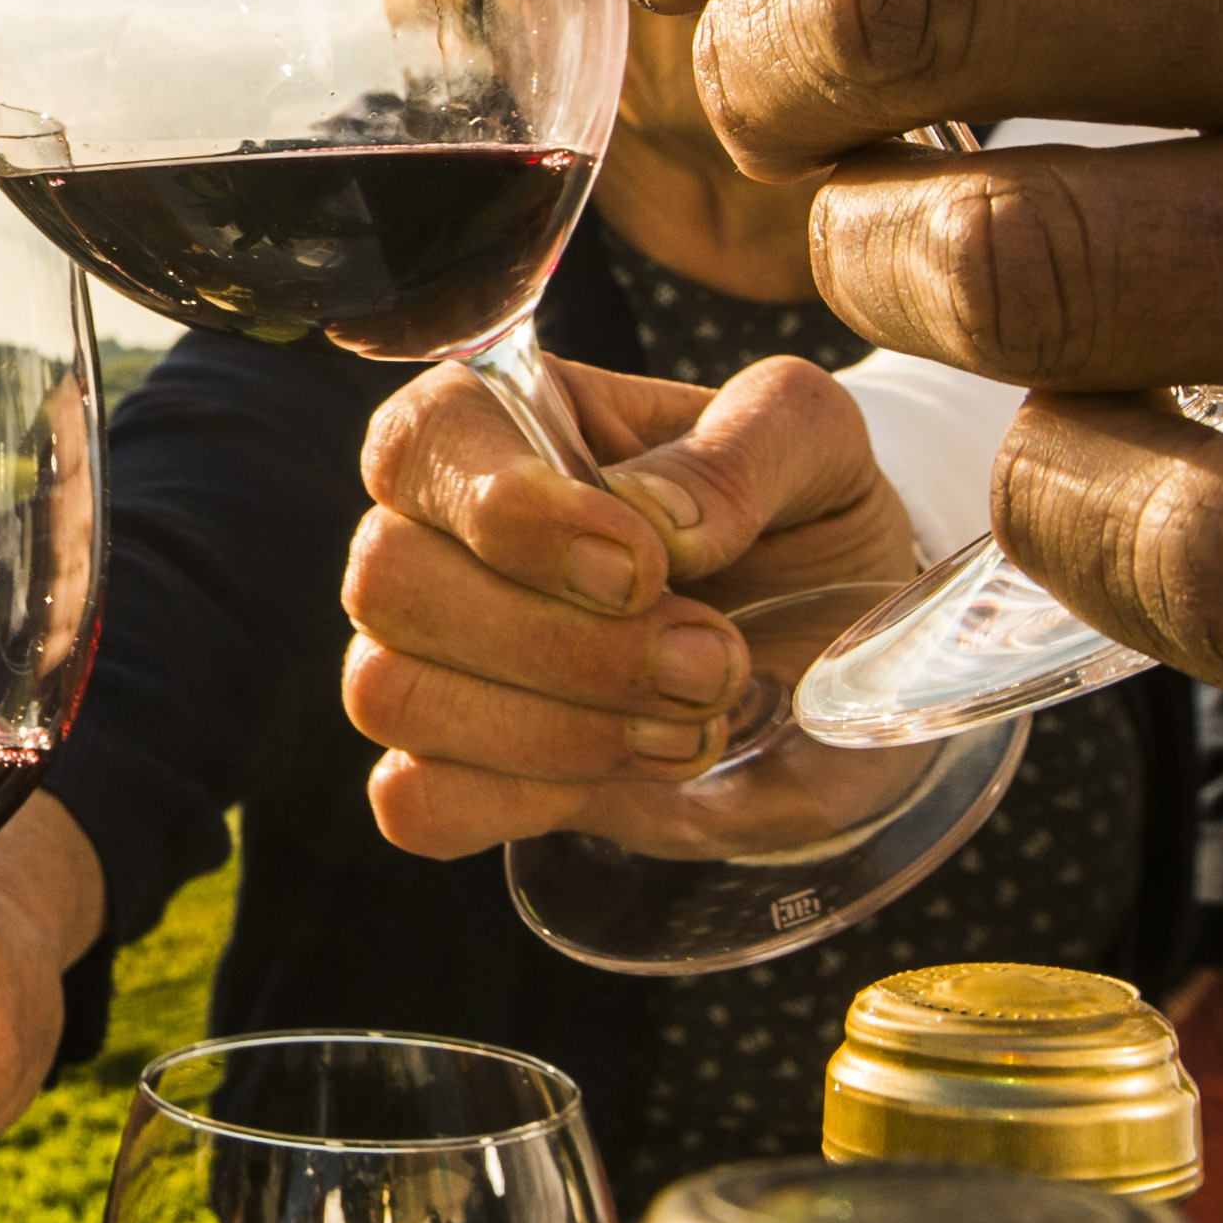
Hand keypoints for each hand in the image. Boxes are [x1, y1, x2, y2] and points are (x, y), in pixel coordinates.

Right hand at [338, 350, 930, 856]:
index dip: (509, 513)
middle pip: (388, 580)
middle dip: (564, 645)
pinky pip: (414, 800)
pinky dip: (518, 800)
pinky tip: (624, 775)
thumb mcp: (817, 449)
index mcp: (506, 421)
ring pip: (390, 692)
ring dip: (558, 729)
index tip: (642, 569)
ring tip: (694, 725)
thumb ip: (746, 449)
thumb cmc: (804, 524)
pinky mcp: (460, 769)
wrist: (833, 658)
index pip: (420, 441)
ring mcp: (436, 656)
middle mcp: (441, 534)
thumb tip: (652, 517)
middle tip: (713, 663)